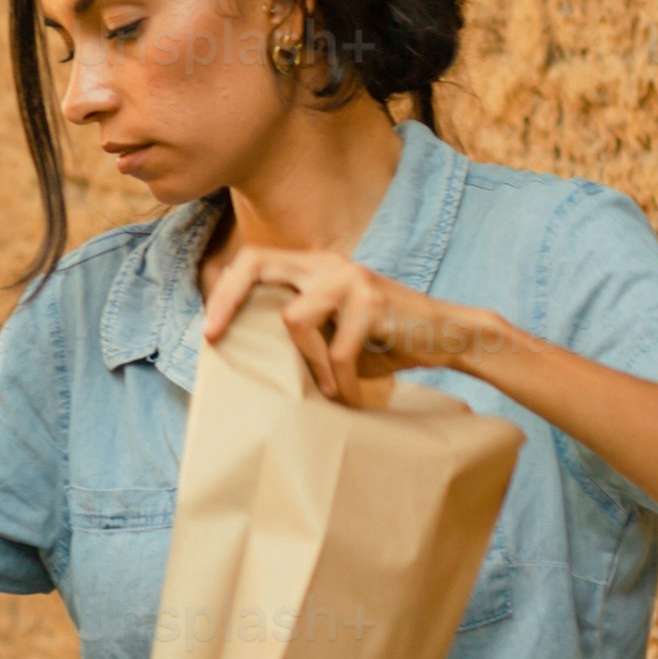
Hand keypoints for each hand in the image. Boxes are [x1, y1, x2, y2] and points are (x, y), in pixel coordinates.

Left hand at [199, 247, 500, 403]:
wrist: (448, 334)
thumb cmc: (386, 341)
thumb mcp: (335, 332)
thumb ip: (301, 332)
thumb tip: (248, 356)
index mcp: (314, 265)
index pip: (254, 260)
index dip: (227, 290)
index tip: (210, 329)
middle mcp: (327, 262)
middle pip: (257, 264)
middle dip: (228, 301)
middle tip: (212, 337)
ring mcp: (349, 277)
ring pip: (294, 320)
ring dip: (308, 365)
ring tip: (327, 390)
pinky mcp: (371, 299)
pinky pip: (337, 352)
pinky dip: (340, 383)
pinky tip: (351, 397)